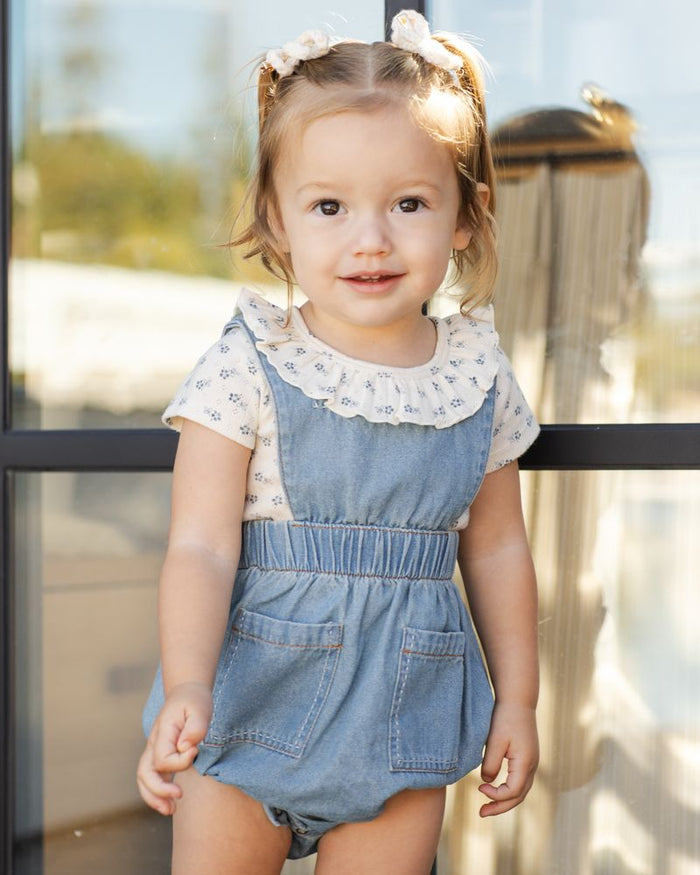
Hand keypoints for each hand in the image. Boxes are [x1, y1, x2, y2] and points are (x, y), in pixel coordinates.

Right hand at [136, 681, 212, 814]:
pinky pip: (153, 779)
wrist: (186, 693)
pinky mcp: (161, 757)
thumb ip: (195, 726)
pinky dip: (158, 794)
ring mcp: (154, 751)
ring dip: (155, 798)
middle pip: (144, 773)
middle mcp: (153, 744)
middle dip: (158, 790)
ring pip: (144, 780)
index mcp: (162, 732)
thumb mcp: (200, 707)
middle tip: (179, 796)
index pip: (162, 758)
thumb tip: (186, 747)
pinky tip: (172, 804)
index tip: (195, 751)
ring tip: (171, 810)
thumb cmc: (193, 700)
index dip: (179, 761)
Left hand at [478, 701, 538, 816]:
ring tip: (487, 807)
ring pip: (520, 791)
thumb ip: (491, 764)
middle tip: (481, 813)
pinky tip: (495, 789)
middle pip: (518, 796)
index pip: (512, 791)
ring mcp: (532, 763)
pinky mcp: (527, 758)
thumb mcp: (495, 740)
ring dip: (504, 801)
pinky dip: (508, 790)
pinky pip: (520, 782)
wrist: (518, 700)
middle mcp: (532, 766)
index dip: (495, 795)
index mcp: (526, 763)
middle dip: (500, 807)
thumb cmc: (505, 718)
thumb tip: (486, 783)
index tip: (479, 788)